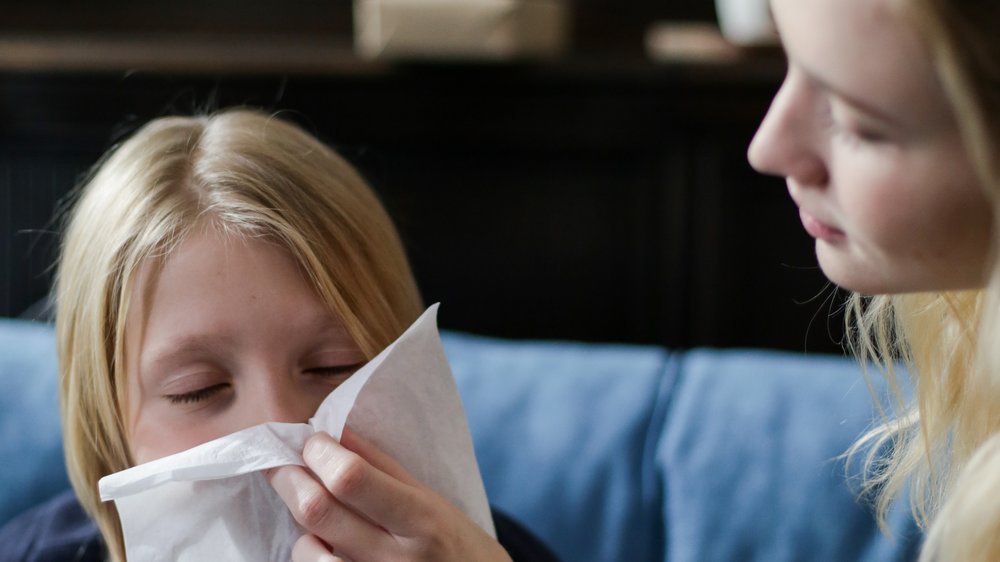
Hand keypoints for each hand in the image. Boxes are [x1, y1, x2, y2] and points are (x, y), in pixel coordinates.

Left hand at [266, 429, 512, 561]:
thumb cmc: (455, 543)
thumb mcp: (431, 501)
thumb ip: (382, 468)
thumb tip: (336, 431)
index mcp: (420, 519)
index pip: (351, 478)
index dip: (320, 453)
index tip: (313, 441)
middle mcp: (396, 558)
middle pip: (317, 510)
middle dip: (288, 477)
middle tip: (283, 463)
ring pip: (306, 549)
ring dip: (298, 521)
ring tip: (309, 507)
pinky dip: (308, 553)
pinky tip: (318, 541)